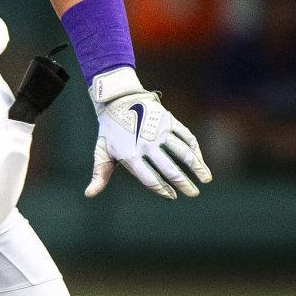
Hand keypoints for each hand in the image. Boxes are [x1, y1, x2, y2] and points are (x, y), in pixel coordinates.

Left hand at [84, 67, 213, 199]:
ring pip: (183, 153)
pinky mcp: (168, 120)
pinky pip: (186, 136)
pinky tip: (200, 159)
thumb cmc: (110, 130)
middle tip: (194, 194)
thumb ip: (99, 175)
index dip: (163, 190)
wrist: (118, 99)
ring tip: (206, 179)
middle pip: (170, 169)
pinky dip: (195, 149)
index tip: (172, 197)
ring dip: (197, 167)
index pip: (150, 179)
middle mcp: (147, 144)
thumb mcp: (102, 151)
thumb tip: (89, 194)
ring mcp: (159, 131)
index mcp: (130, 155)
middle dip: (184, 183)